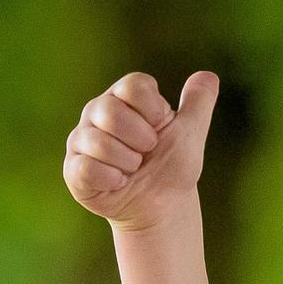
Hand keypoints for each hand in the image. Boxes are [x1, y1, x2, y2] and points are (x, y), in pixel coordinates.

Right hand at [62, 70, 219, 228]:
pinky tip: (119, 183)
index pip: (133, 86)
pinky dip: (112, 179)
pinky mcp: (73, 169)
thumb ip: (198, 102)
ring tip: (133, 170)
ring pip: (99, 142)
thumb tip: (209, 75)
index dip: (153, 111)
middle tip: (147, 153)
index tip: (159, 128)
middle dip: (141, 139)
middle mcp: (97, 112)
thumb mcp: (190, 133)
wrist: (162, 207)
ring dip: (128, 163)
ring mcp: (82, 140)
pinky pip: (87, 168)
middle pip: (110, 110)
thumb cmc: (172, 167)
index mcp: (124, 97)